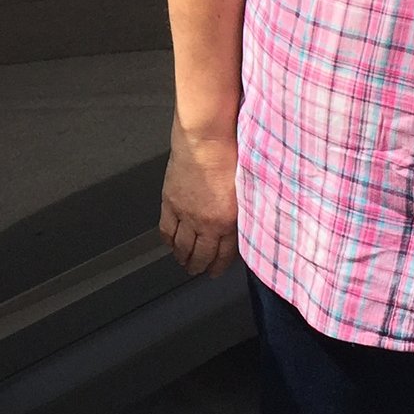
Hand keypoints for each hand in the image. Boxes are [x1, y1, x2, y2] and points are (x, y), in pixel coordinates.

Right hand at [159, 125, 239, 277]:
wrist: (205, 141)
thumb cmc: (230, 155)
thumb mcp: (246, 188)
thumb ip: (242, 210)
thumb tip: (242, 222)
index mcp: (228, 220)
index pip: (225, 253)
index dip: (219, 266)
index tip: (216, 272)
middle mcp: (206, 222)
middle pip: (201, 254)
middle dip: (199, 267)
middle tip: (198, 271)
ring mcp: (186, 214)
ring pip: (182, 246)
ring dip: (183, 258)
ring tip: (183, 262)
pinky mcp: (170, 203)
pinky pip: (167, 230)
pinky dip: (168, 241)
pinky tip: (170, 244)